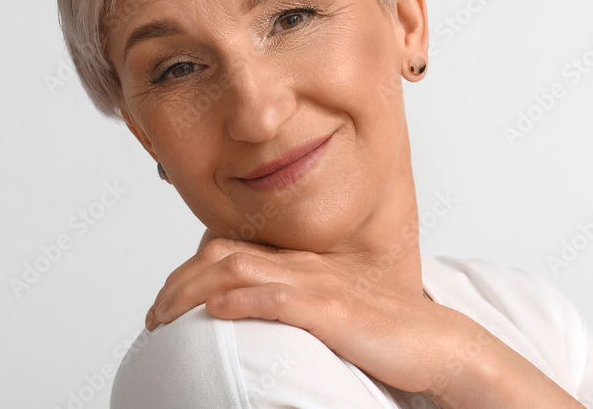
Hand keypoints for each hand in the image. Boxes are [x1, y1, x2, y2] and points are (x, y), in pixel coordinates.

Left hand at [146, 236, 466, 395]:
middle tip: (153, 314)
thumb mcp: (329, 314)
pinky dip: (244, 301)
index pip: (230, 250)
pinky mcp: (336, 311)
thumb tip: (249, 318)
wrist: (439, 343)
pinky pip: (280, 299)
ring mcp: (319, 285)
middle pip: (224, 256)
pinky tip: (218, 311)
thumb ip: (293, 308)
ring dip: (195, 290)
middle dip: (179, 282)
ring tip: (166, 314)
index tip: (166, 299)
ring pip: (241, 271)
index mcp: (301, 265)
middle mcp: (304, 266)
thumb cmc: (388, 333)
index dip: (189, 270)